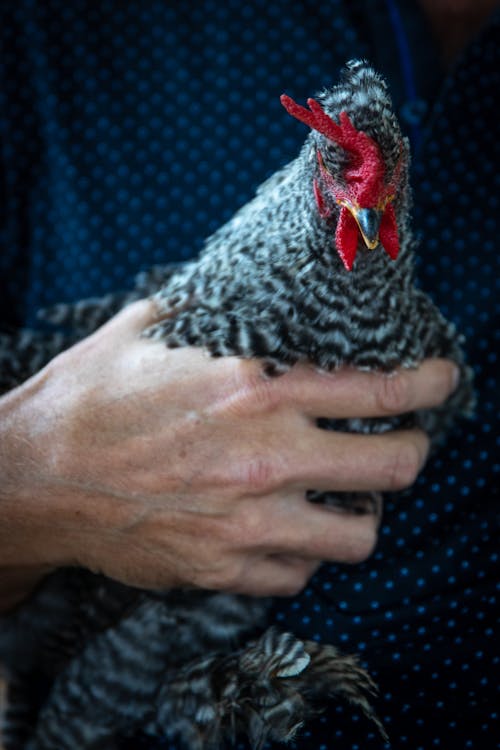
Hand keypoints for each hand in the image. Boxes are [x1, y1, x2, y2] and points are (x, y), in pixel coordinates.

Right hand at [0, 300, 457, 604]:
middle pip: (395, 468)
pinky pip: (299, 576)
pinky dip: (303, 553)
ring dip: (362, 513)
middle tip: (402, 443)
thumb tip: (245, 291)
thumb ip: (211, 309)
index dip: (428, 384)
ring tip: (343, 495)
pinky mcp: (222, 568)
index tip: (441, 381)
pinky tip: (283, 530)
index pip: (379, 390)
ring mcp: (248, 523)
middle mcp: (265, 458)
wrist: (33, 476)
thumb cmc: (89, 397)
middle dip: (412, 452)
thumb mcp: (149, 329)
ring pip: (359, 538)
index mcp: (255, 388)